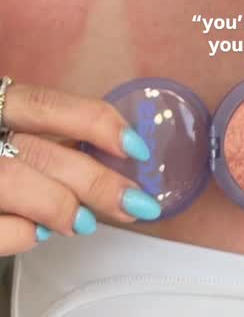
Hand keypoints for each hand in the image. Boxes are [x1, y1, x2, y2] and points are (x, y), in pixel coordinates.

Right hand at [0, 80, 160, 252]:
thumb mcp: (11, 129)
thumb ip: (50, 137)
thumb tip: (115, 155)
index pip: (48, 104)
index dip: (96, 123)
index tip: (136, 146)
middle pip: (40, 150)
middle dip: (97, 180)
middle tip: (135, 202)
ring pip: (14, 181)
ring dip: (60, 206)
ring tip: (84, 222)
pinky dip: (22, 234)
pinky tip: (38, 233)